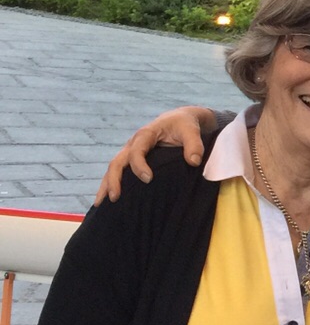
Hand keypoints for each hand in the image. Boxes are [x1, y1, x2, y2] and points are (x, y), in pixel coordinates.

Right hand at [95, 106, 213, 203]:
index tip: (148, 179)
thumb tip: (194, 161)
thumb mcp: (191, 130)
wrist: (178, 120)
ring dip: (106, 185)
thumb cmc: (184, 125)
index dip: (139, 165)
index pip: (137, 151)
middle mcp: (133, 143)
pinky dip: (110, 184)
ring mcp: (130, 151)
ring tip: (101, 204)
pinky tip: (107, 200)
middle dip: (114, 180)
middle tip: (115, 197)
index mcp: (146, 135)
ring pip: (113, 168)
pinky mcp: (131, 159)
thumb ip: (194, 144)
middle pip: (117, 161)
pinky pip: (118, 172)